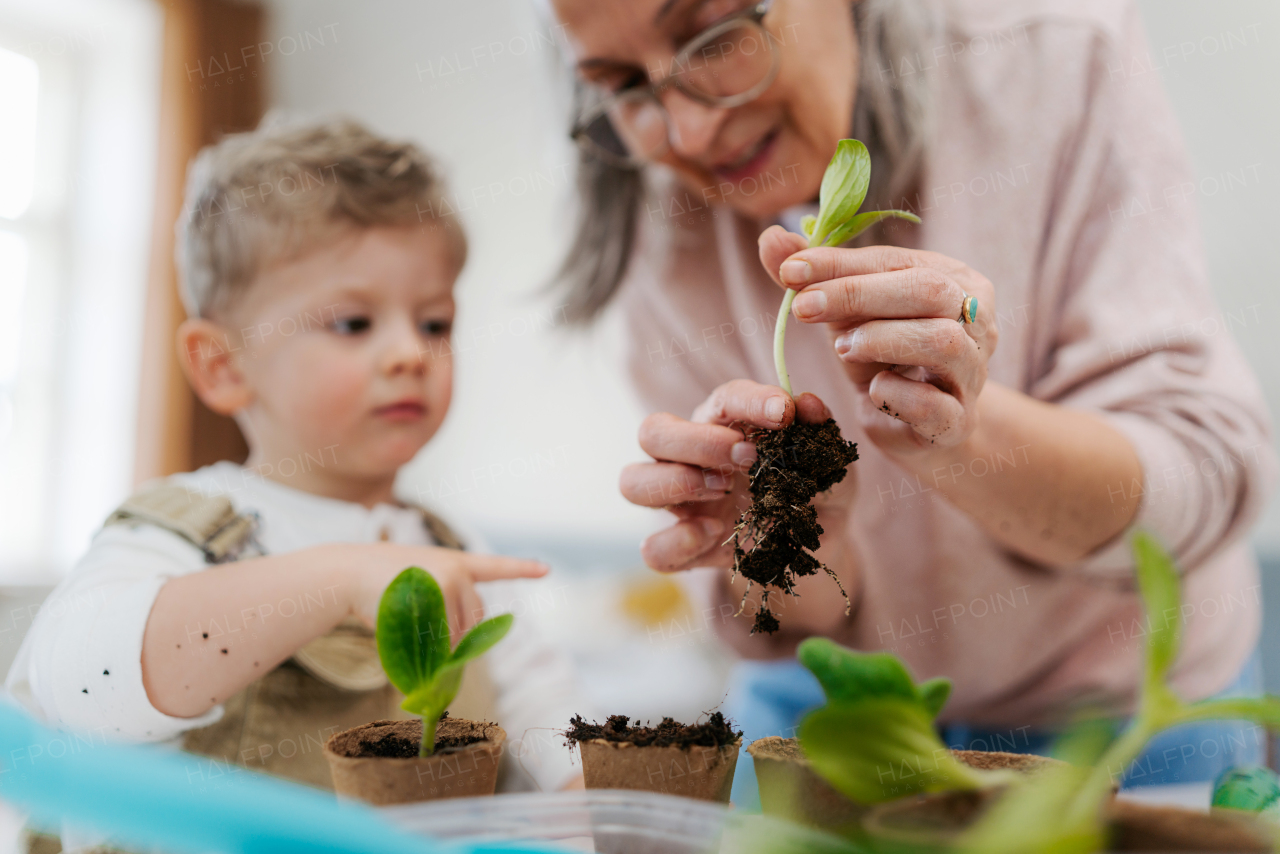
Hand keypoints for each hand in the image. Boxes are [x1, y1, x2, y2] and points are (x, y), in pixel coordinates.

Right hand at [338, 544, 546, 641]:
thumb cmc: (379, 585)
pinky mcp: (436, 597)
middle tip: (431, 644)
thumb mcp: (417, 588)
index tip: (546, 569)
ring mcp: (448, 583)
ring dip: (441, 648)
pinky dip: (431, 651)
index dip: (521, 569)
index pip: (494, 567)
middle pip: (474, 619)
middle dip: (457, 638)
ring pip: (458, 633)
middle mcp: (457, 571)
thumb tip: (455, 655)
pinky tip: (408, 636)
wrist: (349, 572)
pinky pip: (442, 638)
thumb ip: (442, 609)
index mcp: (455, 564)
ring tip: (411, 634)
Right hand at [620, 380, 840, 572]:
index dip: (749, 400)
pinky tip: (714, 534)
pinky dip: (676, 542)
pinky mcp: (686, 548)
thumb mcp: (827, 464)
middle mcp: (692, 458)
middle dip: (696, 441)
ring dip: (673, 482)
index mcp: (727, 425)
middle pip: (652, 431)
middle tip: (746, 457)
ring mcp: (682, 504)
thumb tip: (808, 404)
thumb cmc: (815, 490)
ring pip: (631, 481)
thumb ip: (819, 435)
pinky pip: (653, 549)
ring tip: (722, 491)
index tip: (784, 413)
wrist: (817, 548)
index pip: (723, 399)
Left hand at [759, 226, 996, 456]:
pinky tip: (873, 390)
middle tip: (803, 308)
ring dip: (880, 339)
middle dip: (858, 294)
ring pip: (941, 342)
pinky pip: (932, 405)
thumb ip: (812, 278)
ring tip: (841, 347)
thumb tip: (770, 237)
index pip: (897, 260)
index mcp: (954, 279)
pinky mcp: (958, 422)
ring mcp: (973, 373)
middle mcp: (977, 320)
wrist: (914, 429)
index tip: (790, 271)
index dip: (841, 263)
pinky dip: (894, 395)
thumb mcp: (846, 314)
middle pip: (929, 290)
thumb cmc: (884, 358)